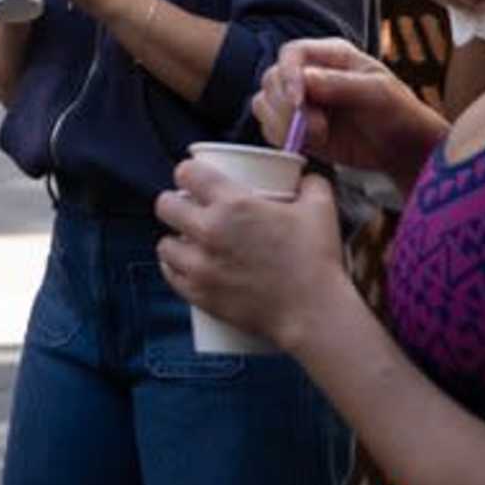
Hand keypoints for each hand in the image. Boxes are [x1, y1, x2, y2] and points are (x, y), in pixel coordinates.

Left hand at [155, 160, 347, 352]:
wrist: (313, 313)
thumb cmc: (316, 259)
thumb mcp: (320, 208)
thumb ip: (311, 184)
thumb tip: (305, 176)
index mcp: (233, 203)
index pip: (187, 173)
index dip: (188, 172)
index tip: (195, 178)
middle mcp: (209, 231)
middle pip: (165, 206)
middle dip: (175, 203)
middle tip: (189, 209)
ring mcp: (200, 266)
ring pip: (164, 244)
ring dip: (173, 239)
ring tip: (187, 240)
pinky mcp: (200, 295)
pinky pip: (170, 276)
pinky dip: (175, 269)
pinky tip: (183, 265)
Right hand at [251, 37, 447, 179]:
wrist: (404, 149)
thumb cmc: (398, 113)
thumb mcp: (378, 93)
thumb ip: (341, 84)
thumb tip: (304, 79)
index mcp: (330, 55)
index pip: (292, 54)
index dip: (288, 75)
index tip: (298, 101)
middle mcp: (310, 74)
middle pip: (272, 78)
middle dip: (287, 106)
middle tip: (317, 128)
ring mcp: (301, 102)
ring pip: (264, 103)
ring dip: (282, 123)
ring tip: (317, 137)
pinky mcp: (297, 128)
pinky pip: (270, 128)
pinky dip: (281, 137)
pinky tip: (308, 145)